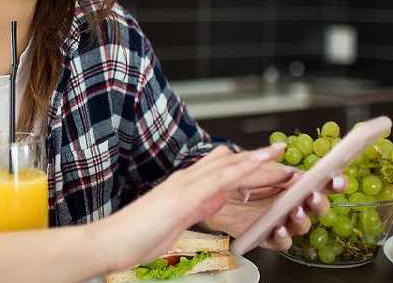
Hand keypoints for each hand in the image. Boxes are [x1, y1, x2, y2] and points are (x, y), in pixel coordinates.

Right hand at [91, 143, 286, 272]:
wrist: (112, 241)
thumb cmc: (137, 236)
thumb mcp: (176, 221)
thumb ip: (198, 207)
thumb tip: (218, 198)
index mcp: (183, 187)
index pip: (219, 170)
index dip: (242, 164)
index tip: (264, 161)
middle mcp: (185, 180)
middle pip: (226, 161)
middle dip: (254, 157)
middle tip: (280, 150)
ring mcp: (185, 186)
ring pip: (226, 164)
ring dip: (254, 158)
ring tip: (278, 151)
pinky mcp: (185, 196)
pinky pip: (219, 179)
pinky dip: (241, 170)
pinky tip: (257, 165)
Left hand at [202, 163, 346, 250]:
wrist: (207, 193)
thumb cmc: (231, 178)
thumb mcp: (249, 165)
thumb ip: (269, 165)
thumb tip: (288, 162)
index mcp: (291, 182)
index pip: (319, 182)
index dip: (332, 181)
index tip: (338, 179)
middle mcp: (290, 202)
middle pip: (316, 206)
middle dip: (320, 202)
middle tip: (313, 196)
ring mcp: (280, 219)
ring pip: (302, 225)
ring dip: (302, 218)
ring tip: (295, 210)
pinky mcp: (266, 235)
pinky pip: (281, 242)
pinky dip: (283, 236)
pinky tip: (278, 228)